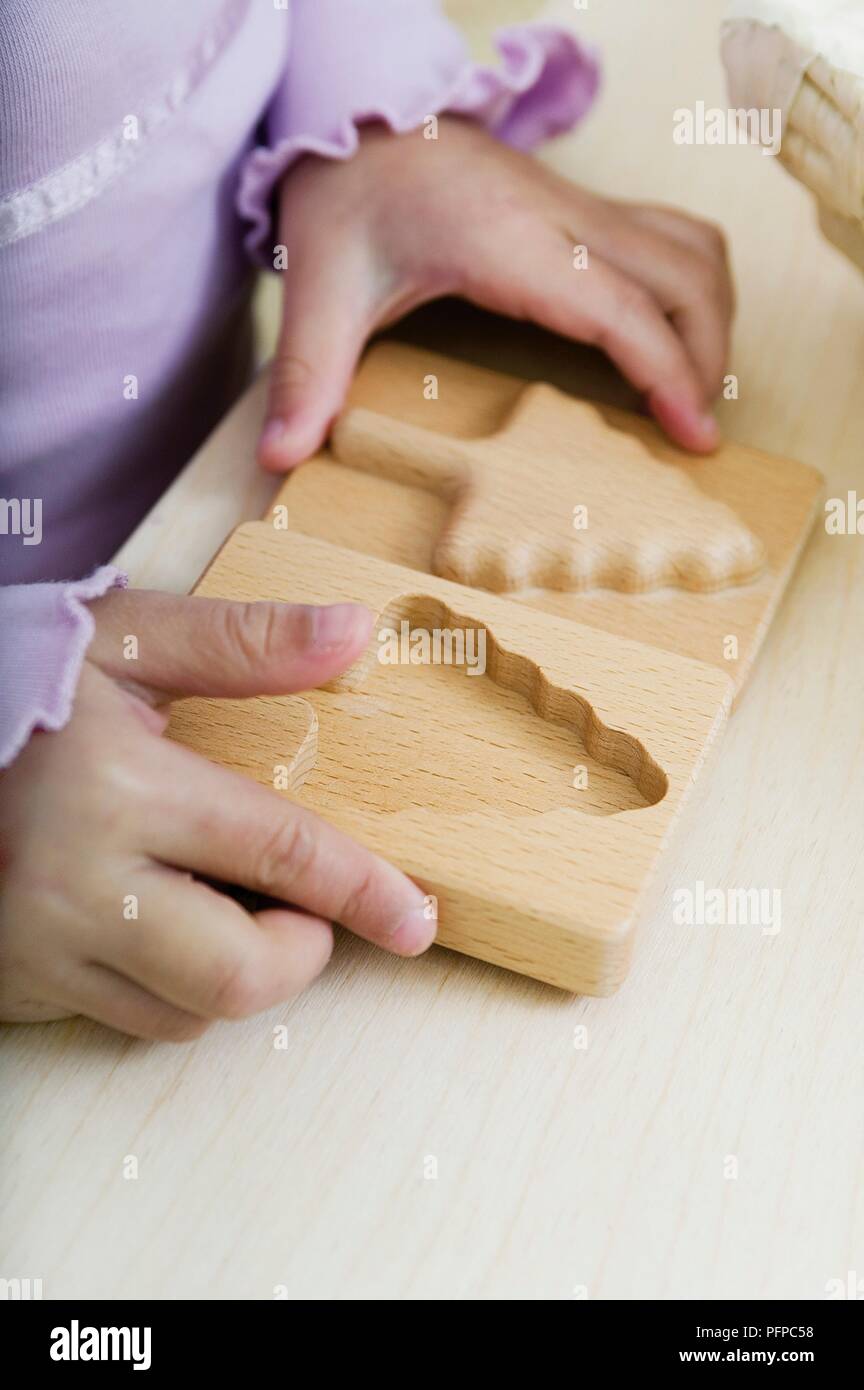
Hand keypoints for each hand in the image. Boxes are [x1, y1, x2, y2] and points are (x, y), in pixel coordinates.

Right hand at [0, 591, 435, 1040]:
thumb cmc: (13, 676)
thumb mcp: (125, 639)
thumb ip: (242, 642)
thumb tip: (352, 633)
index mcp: (119, 789)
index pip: (279, 854)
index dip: (363, 892)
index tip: (416, 920)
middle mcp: (75, 883)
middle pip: (236, 975)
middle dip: (300, 953)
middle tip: (303, 908)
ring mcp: (37, 945)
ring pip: (185, 1014)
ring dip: (236, 971)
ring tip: (223, 899)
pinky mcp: (16, 980)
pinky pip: (123, 1017)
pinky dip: (168, 986)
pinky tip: (160, 920)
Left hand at [258, 116, 732, 469]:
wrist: (357, 110)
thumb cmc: (345, 193)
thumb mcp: (319, 285)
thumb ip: (308, 374)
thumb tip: (282, 456)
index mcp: (511, 242)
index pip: (623, 310)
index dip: (670, 374)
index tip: (695, 436)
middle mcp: (563, 218)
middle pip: (685, 275)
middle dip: (710, 355)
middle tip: (700, 428)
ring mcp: (578, 207)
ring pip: (691, 245)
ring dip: (713, 313)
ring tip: (700, 386)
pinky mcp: (578, 208)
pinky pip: (668, 236)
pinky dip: (691, 287)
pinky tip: (670, 333)